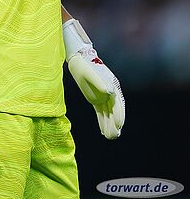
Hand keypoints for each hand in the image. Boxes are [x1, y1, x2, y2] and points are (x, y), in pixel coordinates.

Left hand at [63, 19, 124, 138]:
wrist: (79, 61)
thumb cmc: (85, 66)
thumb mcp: (90, 74)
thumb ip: (99, 83)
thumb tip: (110, 92)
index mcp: (112, 84)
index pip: (118, 102)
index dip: (119, 113)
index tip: (119, 124)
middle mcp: (110, 92)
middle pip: (115, 110)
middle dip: (115, 123)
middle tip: (115, 135)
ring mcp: (104, 96)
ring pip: (108, 113)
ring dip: (110, 125)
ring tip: (111, 137)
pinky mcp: (96, 100)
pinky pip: (101, 113)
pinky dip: (102, 122)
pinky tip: (103, 131)